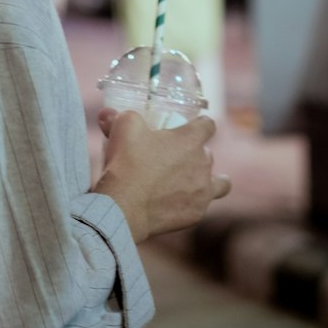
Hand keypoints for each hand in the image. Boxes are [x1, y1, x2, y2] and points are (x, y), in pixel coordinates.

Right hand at [93, 108, 230, 243]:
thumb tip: (108, 114)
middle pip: (207, 154)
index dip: (200, 124)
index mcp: (190, 139)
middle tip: (172, 158)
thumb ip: (121, 116)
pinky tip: (177, 203)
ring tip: (193, 182)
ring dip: (208, 180)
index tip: (190, 127)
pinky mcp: (196, 214)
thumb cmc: (127, 162)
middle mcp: (203, 164)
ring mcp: (203, 191)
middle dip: (194, 154)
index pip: (208, 125)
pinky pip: (203, 205)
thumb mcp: (123, 127)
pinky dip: (193, 203)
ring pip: (220, 183)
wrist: (124, 206)